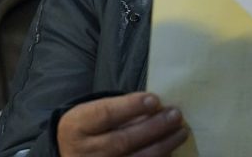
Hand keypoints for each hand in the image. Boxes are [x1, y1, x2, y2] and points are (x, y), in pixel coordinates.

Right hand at [57, 92, 188, 156]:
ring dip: (162, 146)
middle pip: (122, 141)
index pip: (105, 115)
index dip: (131, 107)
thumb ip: (120, 109)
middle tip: (175, 115)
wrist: (71, 155)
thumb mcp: (94, 113)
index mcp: (77, 127)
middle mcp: (84, 152)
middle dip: (153, 127)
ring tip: (180, 132)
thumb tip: (155, 106)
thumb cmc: (89, 129)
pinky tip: (170, 151)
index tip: (154, 99)